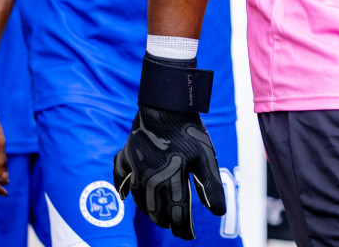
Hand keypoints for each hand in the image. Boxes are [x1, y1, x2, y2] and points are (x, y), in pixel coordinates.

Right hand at [114, 104, 225, 238]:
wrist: (165, 105)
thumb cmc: (189, 131)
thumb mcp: (206, 159)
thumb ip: (211, 186)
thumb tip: (218, 213)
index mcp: (171, 183)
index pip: (177, 217)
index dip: (183, 230)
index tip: (189, 236)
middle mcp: (150, 182)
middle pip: (157, 213)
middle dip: (167, 223)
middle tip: (175, 227)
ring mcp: (136, 170)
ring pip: (140, 201)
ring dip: (149, 211)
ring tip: (158, 215)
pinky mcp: (126, 157)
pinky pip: (120, 177)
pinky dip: (123, 188)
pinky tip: (124, 194)